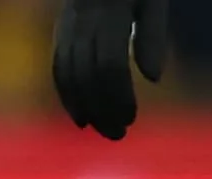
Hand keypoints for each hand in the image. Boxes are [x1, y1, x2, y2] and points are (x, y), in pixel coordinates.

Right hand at [52, 0, 168, 140]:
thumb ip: (152, 34)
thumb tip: (153, 79)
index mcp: (111, 10)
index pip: (110, 64)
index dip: (119, 95)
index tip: (131, 118)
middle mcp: (83, 18)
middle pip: (88, 75)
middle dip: (102, 109)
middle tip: (119, 134)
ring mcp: (67, 24)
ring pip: (68, 74)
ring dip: (84, 108)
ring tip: (102, 129)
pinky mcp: (60, 29)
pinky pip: (57, 68)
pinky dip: (67, 95)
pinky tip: (80, 117)